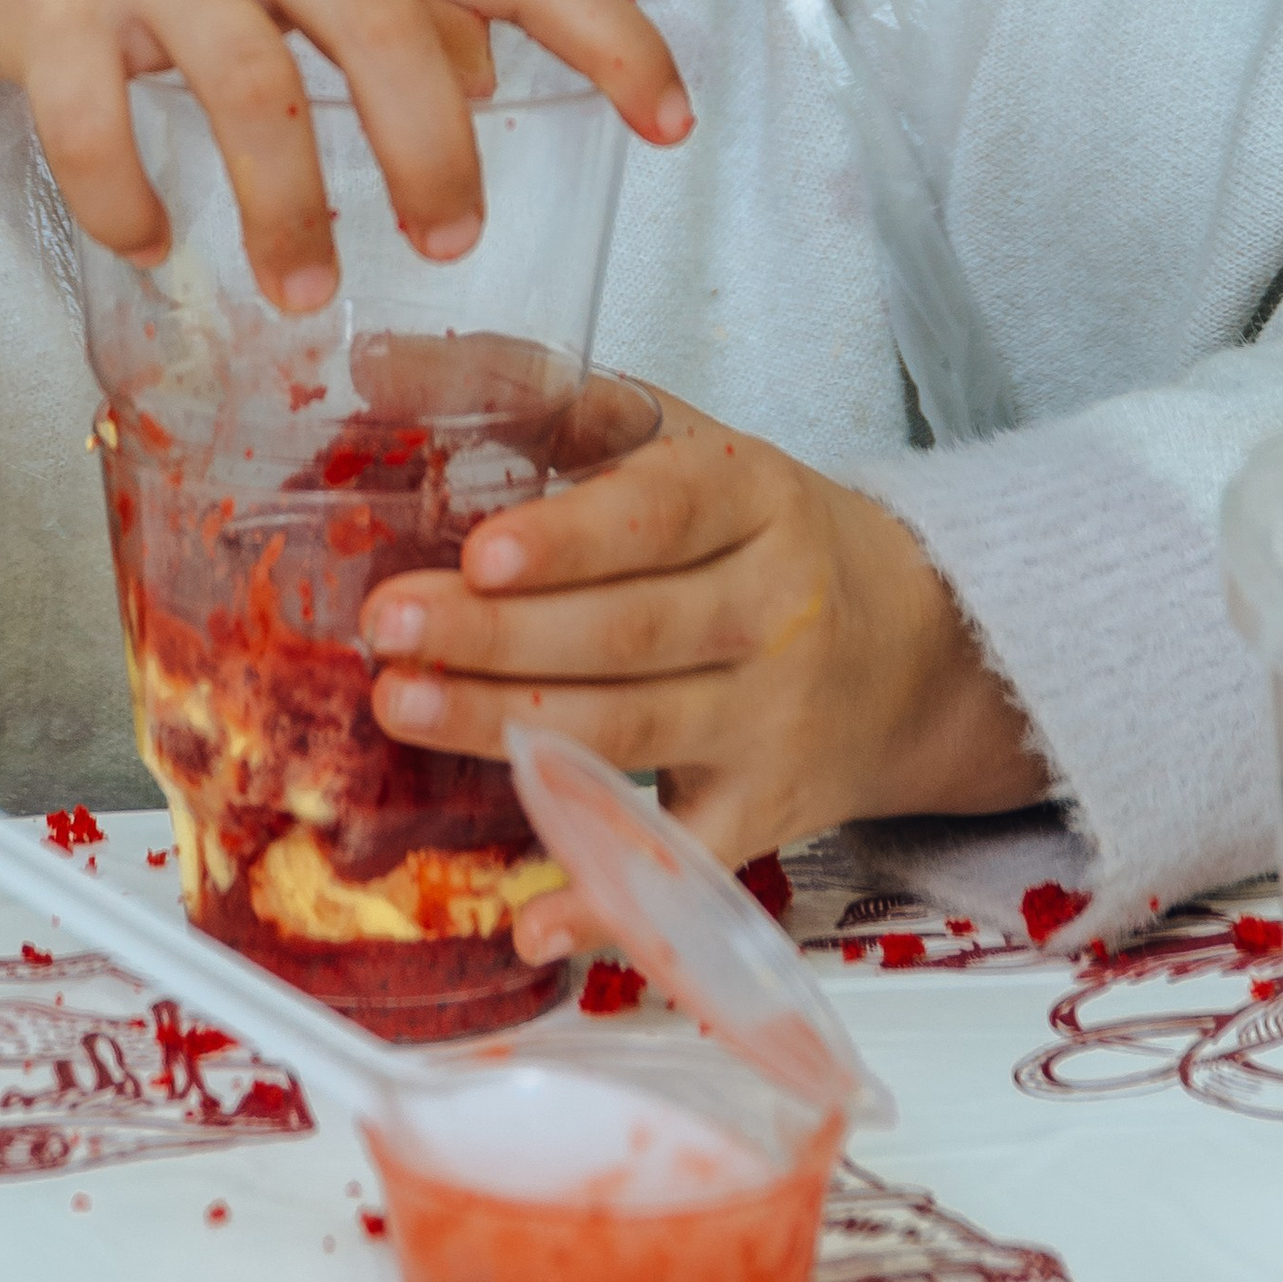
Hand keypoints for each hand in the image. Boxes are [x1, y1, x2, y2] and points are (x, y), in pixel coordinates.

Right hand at [0, 0, 689, 306]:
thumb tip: (497, 67)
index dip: (603, 31)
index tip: (674, 122)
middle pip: (379, 23)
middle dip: (432, 149)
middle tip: (452, 245)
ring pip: (248, 85)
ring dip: (285, 207)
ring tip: (305, 297)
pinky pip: (96, 123)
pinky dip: (127, 202)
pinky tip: (150, 246)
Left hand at [358, 383, 1048, 946]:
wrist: (905, 641)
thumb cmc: (746, 527)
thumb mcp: (665, 433)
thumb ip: (526, 390)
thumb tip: (376, 364)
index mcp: (752, 497)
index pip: (662, 514)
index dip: (571, 537)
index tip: (480, 550)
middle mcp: (774, 608)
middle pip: (631, 631)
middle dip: (500, 635)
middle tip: (390, 629)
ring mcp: (771, 720)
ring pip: (635, 732)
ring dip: (512, 730)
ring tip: (406, 708)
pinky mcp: (762, 812)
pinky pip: (681, 863)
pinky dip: (606, 898)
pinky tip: (531, 917)